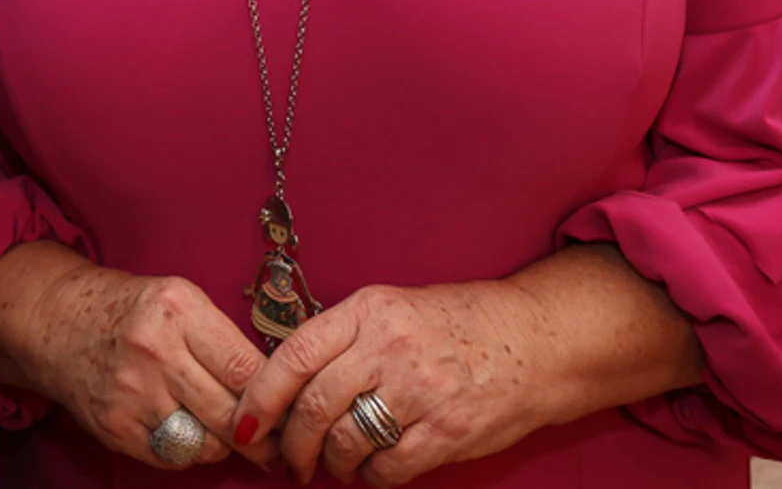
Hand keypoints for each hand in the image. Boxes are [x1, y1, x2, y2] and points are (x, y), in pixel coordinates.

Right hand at [0, 245, 274, 470]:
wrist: (56, 322)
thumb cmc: (128, 310)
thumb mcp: (178, 300)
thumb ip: (221, 338)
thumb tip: (277, 386)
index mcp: (177, 309)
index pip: (245, 368)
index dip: (278, 398)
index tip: (294, 410)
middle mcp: (154, 351)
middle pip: (231, 414)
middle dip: (263, 436)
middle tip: (277, 442)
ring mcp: (131, 393)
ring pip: (206, 443)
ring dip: (224, 444)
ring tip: (228, 432)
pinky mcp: (115, 427)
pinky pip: (174, 456)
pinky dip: (188, 450)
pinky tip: (187, 430)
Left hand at [227, 280, 553, 484]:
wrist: (536, 339)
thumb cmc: (457, 325)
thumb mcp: (392, 309)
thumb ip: (343, 339)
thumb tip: (286, 384)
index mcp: (368, 309)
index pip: (294, 355)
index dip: (260, 396)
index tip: (246, 424)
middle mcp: (391, 345)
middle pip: (315, 406)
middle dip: (292, 444)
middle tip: (290, 460)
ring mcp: (422, 388)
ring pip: (348, 441)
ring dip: (334, 463)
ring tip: (337, 464)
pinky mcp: (449, 430)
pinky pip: (390, 467)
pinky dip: (372, 477)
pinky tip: (374, 469)